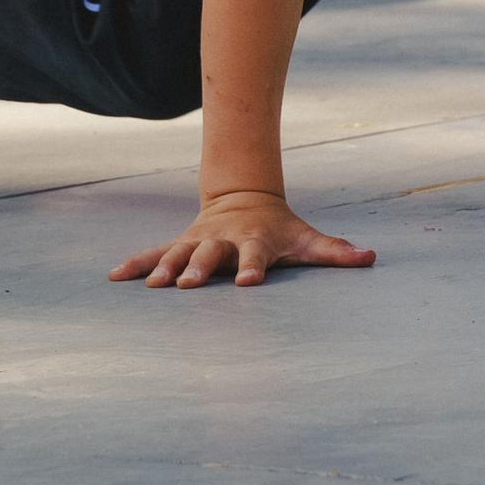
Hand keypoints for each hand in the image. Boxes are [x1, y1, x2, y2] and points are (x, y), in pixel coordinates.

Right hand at [111, 191, 377, 290]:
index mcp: (254, 241)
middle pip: (209, 256)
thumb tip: (370, 257)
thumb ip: (335, 251)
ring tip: (152, 285)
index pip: (254, 256)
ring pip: (177, 254)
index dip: (252, 268)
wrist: (244, 198)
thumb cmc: (280, 230)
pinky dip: (135, 264)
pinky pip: (153, 254)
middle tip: (187, 286)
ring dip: (163, 268)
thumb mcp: (307, 239)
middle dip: (198, 269)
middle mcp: (222, 241)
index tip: (248, 283)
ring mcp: (197, 242)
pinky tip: (114, 277)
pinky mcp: (178, 245)